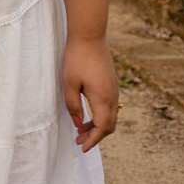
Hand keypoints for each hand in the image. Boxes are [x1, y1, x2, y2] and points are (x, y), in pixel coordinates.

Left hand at [62, 36, 118, 151]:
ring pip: (110, 116)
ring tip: (80, 129)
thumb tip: (78, 123)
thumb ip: (73, 105)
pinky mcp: (111, 83)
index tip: (82, 148)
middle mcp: (113, 97)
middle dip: (95, 136)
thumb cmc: (77, 58)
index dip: (92, 140)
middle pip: (108, 125)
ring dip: (97, 126)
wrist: (90, 35)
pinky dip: (100, 115)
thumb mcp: (69, 83)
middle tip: (78, 141)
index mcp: (103, 99)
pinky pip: (109, 106)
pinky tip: (87, 114)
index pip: (102, 128)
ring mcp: (114, 89)